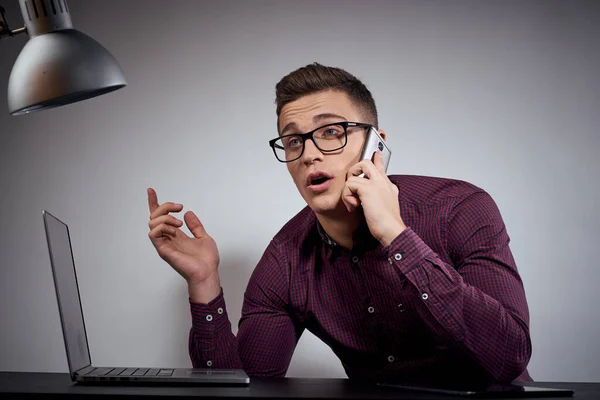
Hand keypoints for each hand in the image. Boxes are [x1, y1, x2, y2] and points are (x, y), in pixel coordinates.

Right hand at [147, 188, 219, 302]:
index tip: (151, 190)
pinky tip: (174, 229)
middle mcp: (168, 238)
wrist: (208, 272)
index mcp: (175, 235)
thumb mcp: (203, 237)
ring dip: (165, 217)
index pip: (160, 217)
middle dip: (164, 206)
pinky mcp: (164, 250)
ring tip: (179, 223)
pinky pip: (153, 234)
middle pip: (154, 216)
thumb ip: (195, 226)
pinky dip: (161, 226)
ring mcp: (164, 244)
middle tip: (179, 207)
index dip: (155, 203)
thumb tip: (188, 213)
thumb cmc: (206, 260)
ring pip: (152, 223)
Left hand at [341, 152, 405, 245]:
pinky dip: (347, 197)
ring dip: (348, 190)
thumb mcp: (385, 206)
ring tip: (353, 203)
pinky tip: (353, 206)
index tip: (377, 154)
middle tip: (352, 187)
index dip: (377, 160)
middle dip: (354, 172)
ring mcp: (376, 183)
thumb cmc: (387, 222)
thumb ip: (378, 198)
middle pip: (366, 163)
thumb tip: (364, 198)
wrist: (391, 229)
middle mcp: (383, 181)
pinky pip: (349, 184)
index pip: (381, 167)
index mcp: (388, 186)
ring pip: (355, 173)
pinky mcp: (367, 188)